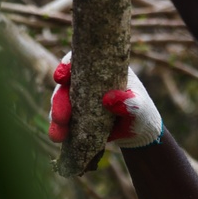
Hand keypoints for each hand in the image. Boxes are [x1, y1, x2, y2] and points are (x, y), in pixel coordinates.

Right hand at [48, 52, 163, 147]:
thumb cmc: (141, 112)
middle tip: (61, 117)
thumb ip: (129, 102)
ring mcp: (78, 98)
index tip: (61, 77)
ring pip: (60, 103)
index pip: (80, 61)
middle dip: (59, 100)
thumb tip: (109, 99)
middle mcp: (86, 82)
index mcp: (102, 70)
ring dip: (56, 117)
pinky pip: (62, 120)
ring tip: (58, 135)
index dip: (67, 65)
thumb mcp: (139, 107)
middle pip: (65, 84)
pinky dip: (59, 128)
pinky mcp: (75, 115)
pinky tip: (59, 137)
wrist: (137, 133)